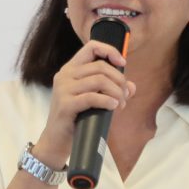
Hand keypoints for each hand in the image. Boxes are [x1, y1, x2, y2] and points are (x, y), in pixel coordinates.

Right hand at [34, 40, 135, 166]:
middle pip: (100, 66)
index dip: (110, 51)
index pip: (91, 47)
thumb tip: (132, 87)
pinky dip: (107, 101)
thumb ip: (112, 90)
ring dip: (116, 92)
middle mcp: (65, 75)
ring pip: (99, 80)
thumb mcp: (95, 100)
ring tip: (120, 104)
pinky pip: (92, 97)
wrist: (56, 141)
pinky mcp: (65, 104)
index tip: (123, 63)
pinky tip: (114, 106)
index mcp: (70, 69)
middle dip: (119, 80)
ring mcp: (63, 89)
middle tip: (125, 95)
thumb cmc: (76, 118)